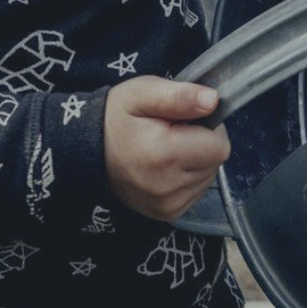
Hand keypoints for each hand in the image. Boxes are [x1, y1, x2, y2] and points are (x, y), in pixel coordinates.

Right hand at [104, 76, 230, 222]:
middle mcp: (168, 186)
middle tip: (171, 134)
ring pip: (208, 177)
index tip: (183, 121)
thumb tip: (213, 101)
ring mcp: (168, 204)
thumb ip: (179, 95)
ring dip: (195, 162)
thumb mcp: (141, 94)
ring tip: (165, 151)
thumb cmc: (115, 119)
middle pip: (215, 162)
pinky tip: (164, 168)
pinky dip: (186, 178)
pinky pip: (196, 191)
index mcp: (165, 154)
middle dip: (201, 144)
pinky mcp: (168, 213)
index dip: (208, 128)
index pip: (219, 146)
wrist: (86, 153)